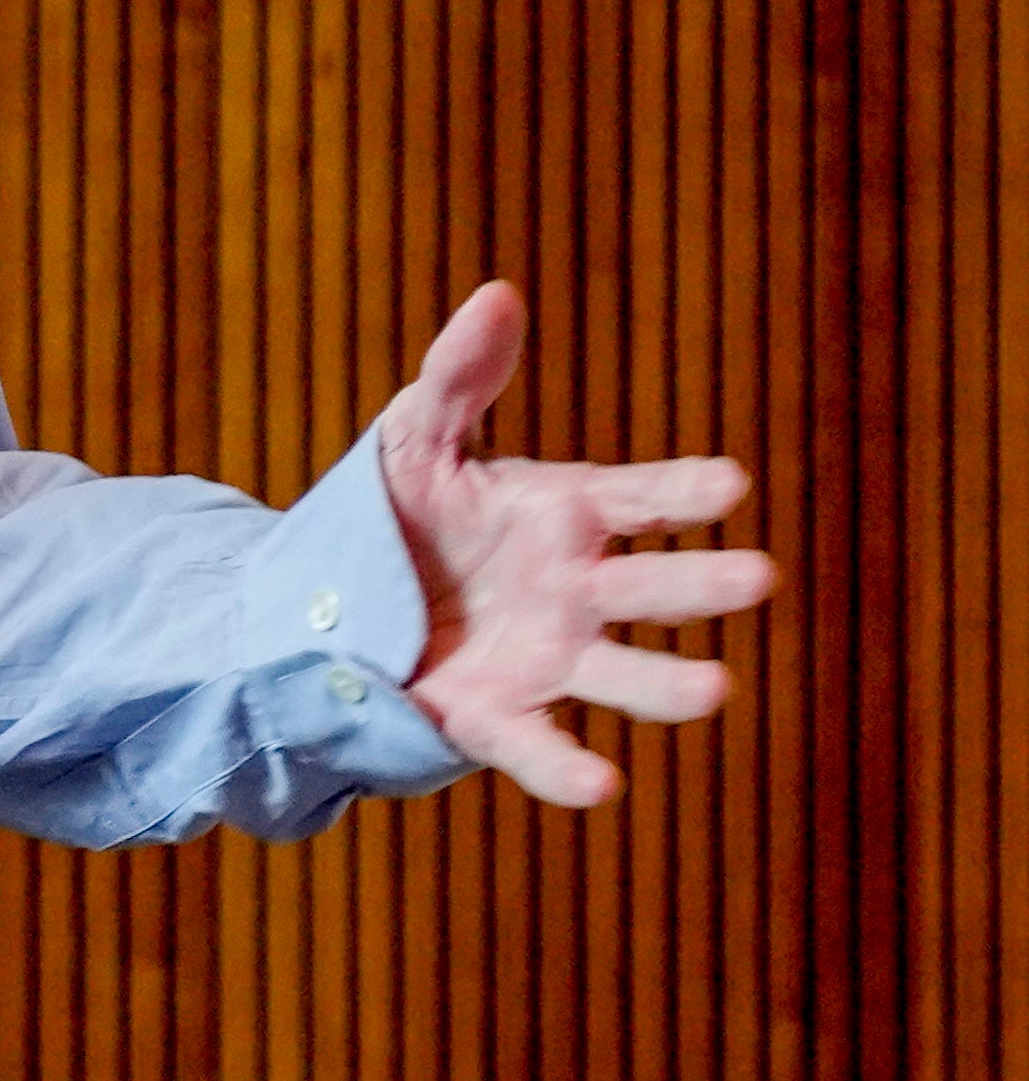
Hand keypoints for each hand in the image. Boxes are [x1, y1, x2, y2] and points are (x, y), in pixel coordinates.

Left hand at [368, 280, 772, 805]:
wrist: (321, 604)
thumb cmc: (392, 514)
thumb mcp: (413, 437)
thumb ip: (460, 375)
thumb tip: (497, 294)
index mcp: (568, 514)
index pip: (644, 498)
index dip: (686, 490)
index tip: (729, 484)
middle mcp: (576, 590)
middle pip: (654, 587)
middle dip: (703, 583)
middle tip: (758, 577)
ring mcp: (544, 657)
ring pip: (623, 673)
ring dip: (668, 684)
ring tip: (716, 690)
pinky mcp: (492, 716)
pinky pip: (537, 747)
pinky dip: (568, 767)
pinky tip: (603, 786)